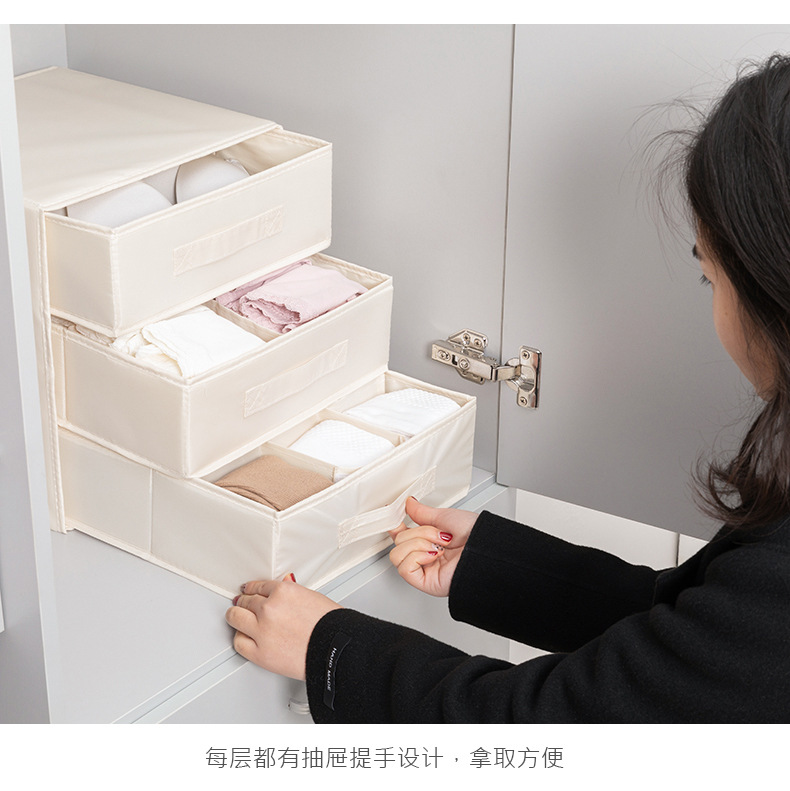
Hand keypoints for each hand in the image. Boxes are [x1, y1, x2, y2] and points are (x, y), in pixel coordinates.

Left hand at [225, 575, 340, 679]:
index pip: (259, 586)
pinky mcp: (259, 653)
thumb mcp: (312, 597)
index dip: (252, 589)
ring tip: (239, 618)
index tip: (248, 590)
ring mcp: (262, 630)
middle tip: (244, 604)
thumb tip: (282, 592)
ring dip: (237, 617)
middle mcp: (269, 608)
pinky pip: (239, 642)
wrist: (337, 651)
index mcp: (284, 590)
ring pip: (236, 617)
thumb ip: (291, 594)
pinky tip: (245, 637)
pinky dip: (240, 638)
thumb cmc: (332, 626)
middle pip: (246, 601)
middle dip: (245, 602)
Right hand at [388, 497, 478, 596]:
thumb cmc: (475, 535)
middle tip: (439, 535)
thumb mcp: (444, 517)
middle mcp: (425, 554)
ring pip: (397, 554)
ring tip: (438, 547)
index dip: (396, 526)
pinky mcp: (425, 581)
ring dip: (418, 544)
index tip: (397, 517)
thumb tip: (409, 503)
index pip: (401, 535)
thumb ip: (423, 512)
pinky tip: (433, 555)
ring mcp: (424, 568)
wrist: (486, 550)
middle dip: (419, 533)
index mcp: (429, 540)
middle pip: (398, 541)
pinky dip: (417, 557)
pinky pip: (405, 568)